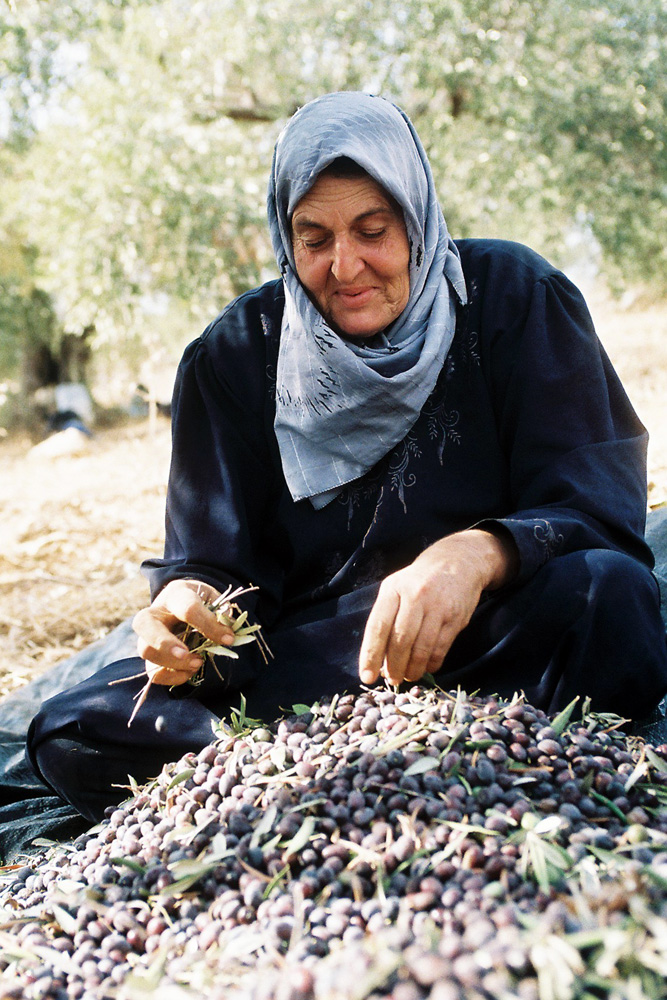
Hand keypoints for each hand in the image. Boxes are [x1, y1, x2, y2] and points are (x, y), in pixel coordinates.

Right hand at [133, 579, 235, 685]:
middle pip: (144, 624)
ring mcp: (148, 634)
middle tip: (188, 655)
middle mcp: (155, 612)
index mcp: (176, 594)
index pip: (187, 609)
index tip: (228, 639)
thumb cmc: (200, 601)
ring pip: (145, 650)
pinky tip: (189, 672)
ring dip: (172, 663)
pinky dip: (171, 677)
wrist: (183, 603)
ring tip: (197, 663)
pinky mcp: (150, 654)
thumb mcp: (213, 598)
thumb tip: (226, 631)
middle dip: (166, 644)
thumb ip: (221, 612)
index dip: (209, 625)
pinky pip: (152, 671)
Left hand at [358, 529, 517, 686]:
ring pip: (421, 648)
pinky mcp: (455, 618)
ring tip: (408, 677)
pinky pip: (440, 648)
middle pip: (400, 640)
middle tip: (391, 680)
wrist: (458, 561)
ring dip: (413, 669)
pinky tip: (426, 667)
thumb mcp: (396, 587)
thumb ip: (386, 618)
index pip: (378, 626)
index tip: (367, 676)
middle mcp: (415, 596)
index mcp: (393, 589)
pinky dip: (431, 663)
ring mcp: (437, 607)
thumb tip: (378, 659)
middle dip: (393, 666)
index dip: (370, 654)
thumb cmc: (418, 581)